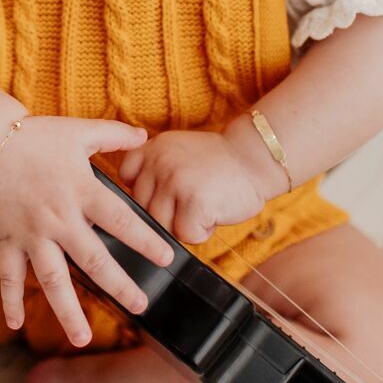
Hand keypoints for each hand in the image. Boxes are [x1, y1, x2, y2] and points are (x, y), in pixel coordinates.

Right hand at [0, 116, 177, 347]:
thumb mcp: (80, 130)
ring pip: (52, 278)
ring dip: (66, 310)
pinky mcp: (7, 239)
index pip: (120, 220)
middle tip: (140, 306)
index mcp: (81, 190)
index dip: (145, 240)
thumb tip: (147, 137)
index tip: (166, 258)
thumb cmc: (36, 136)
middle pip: (93, 258)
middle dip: (118, 285)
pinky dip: (10, 300)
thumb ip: (116, 134)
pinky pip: (8, 275)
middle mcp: (58, 217)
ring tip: (81, 338)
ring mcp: (31, 233)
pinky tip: (17, 325)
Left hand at [114, 128, 269, 245]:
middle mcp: (159, 161)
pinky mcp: (194, 203)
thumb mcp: (177, 151)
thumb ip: (152, 169)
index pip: (126, 176)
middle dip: (167, 212)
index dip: (146, 190)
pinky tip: (214, 212)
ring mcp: (175, 181)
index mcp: (152, 148)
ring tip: (204, 204)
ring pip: (161, 225)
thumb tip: (129, 207)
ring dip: (184, 224)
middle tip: (193, 198)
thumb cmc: (217, 164)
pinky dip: (201, 232)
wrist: (256, 158)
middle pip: (142, 207)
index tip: (167, 188)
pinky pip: (185, 235)